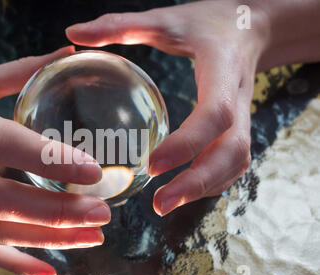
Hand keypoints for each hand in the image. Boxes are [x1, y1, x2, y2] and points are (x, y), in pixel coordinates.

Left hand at [66, 1, 270, 214]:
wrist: (250, 25)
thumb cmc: (207, 22)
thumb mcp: (166, 19)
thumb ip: (122, 25)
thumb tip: (74, 32)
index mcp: (223, 69)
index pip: (214, 113)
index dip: (188, 143)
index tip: (152, 165)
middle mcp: (239, 99)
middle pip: (232, 151)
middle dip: (198, 183)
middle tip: (159, 205)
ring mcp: (244, 116)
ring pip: (236, 162)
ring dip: (204, 189)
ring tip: (166, 205)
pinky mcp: (239, 126)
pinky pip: (232, 162)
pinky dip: (211, 182)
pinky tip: (184, 191)